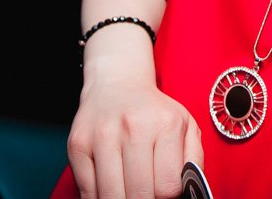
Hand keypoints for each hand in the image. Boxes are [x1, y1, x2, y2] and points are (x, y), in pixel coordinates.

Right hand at [67, 77, 202, 198]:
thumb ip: (193, 159)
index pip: (168, 187)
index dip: (166, 196)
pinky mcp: (77, 145)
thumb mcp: (185, 126)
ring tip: (129, 191)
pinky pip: (87, 191)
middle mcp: (134, 128)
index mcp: (166, 125)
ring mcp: (102, 137)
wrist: (117, 83)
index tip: (163, 191)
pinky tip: (111, 186)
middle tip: (146, 193)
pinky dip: (99, 197)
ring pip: (111, 196)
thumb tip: (191, 190)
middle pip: (140, 194)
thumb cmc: (154, 111)